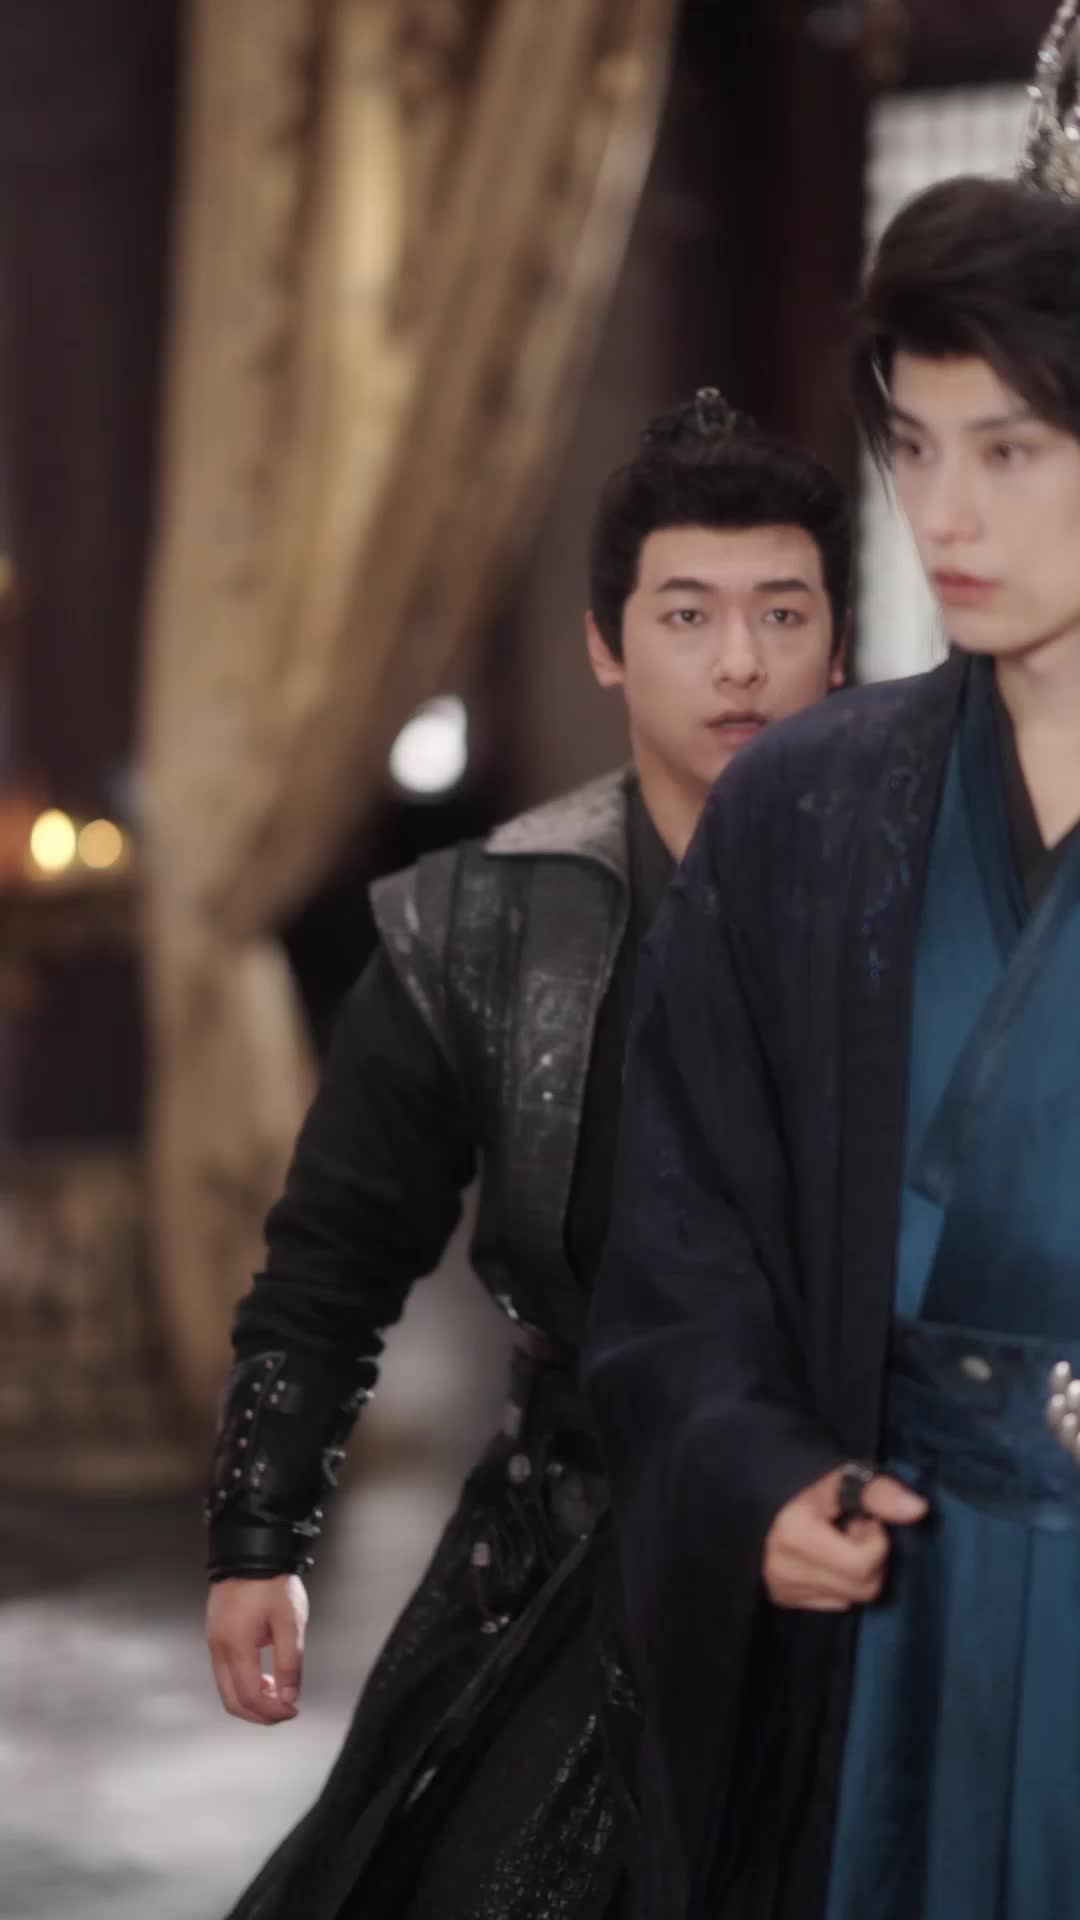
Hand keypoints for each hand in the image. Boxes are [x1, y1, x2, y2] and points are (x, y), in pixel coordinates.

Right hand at [206, 1573, 308, 1723]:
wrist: (251, 1550)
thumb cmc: (271, 1583)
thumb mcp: (290, 1622)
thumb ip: (289, 1663)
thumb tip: (288, 1698)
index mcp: (235, 1647)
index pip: (250, 1697)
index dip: (272, 1712)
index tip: (292, 1711)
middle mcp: (218, 1648)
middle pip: (232, 1701)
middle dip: (259, 1714)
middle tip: (284, 1711)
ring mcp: (213, 1641)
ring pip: (226, 1688)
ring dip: (251, 1699)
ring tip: (277, 1694)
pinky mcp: (216, 1634)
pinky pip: (225, 1672)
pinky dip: (243, 1683)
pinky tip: (263, 1675)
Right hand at [762, 1467, 926, 1611]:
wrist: (749, 1491)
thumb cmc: (798, 1479)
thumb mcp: (838, 1477)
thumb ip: (878, 1493)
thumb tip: (919, 1510)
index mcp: (795, 1535)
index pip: (863, 1564)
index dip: (875, 1539)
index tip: (862, 1517)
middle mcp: (784, 1569)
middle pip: (864, 1587)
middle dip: (871, 1558)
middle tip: (853, 1530)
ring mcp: (781, 1588)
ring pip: (851, 1599)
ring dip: (856, 1571)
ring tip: (837, 1542)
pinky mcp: (781, 1598)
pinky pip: (833, 1603)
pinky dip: (840, 1582)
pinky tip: (826, 1557)